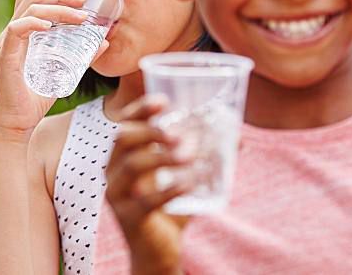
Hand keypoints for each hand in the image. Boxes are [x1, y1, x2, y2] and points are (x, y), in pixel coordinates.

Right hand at [0, 0, 98, 141]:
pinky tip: (50, 25)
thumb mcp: (66, 71)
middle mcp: (13, 33)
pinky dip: (34, 22)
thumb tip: (104, 41)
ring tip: (79, 14)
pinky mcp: (6, 56)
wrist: (19, 123)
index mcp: (23, 32)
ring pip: (28, 9)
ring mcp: (8, 43)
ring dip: (56, 6)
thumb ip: (82, 55)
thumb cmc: (37, 97)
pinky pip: (17, 30)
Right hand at [105, 95, 193, 274]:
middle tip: (179, 133)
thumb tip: (238, 136)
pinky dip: (171, 189)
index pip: (124, 124)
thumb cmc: (169, 207)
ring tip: (190, 155)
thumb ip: (204, 156)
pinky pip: (147, 200)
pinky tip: (190, 183)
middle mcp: (113, 171)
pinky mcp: (130, 217)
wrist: (158, 251)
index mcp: (122, 156)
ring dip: (163, 157)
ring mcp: (118, 195)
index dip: (140, 109)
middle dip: (150, 130)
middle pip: (122, 139)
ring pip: (132, 165)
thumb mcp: (182, 177)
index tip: (164, 101)